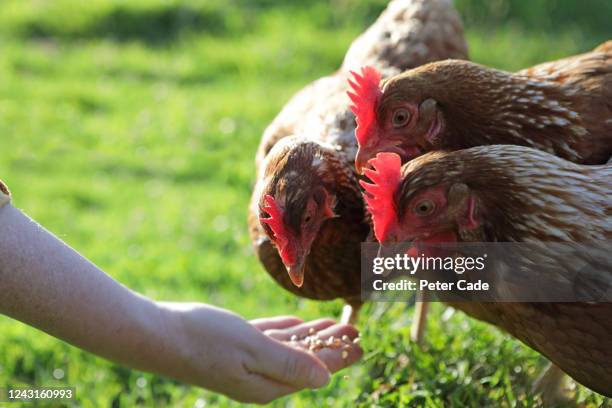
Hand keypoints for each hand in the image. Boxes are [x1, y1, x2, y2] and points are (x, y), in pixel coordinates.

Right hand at [158, 303, 360, 403]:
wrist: (156, 335)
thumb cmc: (203, 340)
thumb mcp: (251, 350)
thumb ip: (289, 363)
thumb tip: (324, 379)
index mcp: (266, 384)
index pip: (313, 369)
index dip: (339, 355)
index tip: (360, 341)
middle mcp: (258, 377)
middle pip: (305, 359)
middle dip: (331, 344)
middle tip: (355, 327)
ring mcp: (245, 361)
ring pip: (288, 346)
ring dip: (312, 334)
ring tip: (334, 323)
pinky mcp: (233, 346)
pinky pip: (268, 338)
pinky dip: (286, 330)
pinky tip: (296, 324)